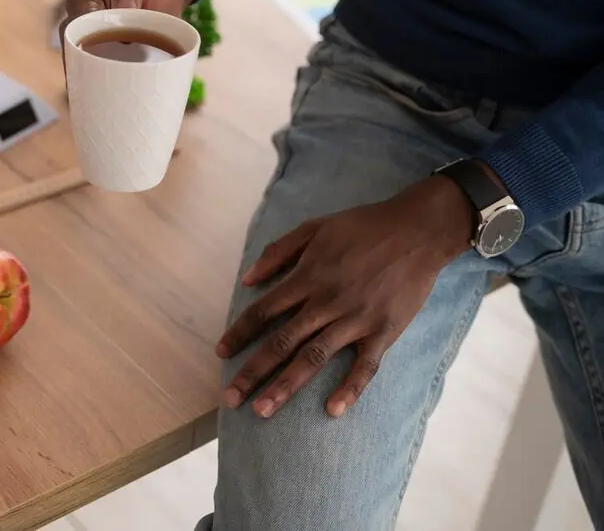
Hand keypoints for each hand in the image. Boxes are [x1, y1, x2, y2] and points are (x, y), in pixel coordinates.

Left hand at [216, 175, 472, 418]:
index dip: (239, 333)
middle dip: (252, 372)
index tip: (220, 354)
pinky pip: (365, 366)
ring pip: (313, 358)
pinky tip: (333, 410)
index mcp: (307, 276)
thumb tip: (246, 280)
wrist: (418, 230)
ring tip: (263, 410)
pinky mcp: (384, 331)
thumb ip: (279, 252)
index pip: (263, 311)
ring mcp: (355, 319)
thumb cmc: (362, 227)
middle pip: (281, 342)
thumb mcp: (314, 228)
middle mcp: (326, 302)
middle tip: (230, 399)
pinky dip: (350, 388)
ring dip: (286, 386)